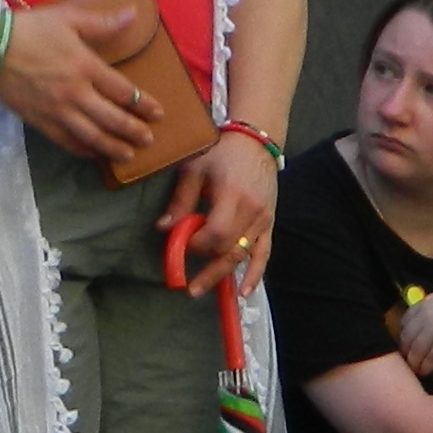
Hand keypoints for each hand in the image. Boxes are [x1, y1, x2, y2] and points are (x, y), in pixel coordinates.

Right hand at [0, 0, 162, 166]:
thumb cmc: (29, 29)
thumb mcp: (68, 19)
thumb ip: (102, 22)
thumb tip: (133, 14)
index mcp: (86, 67)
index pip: (125, 92)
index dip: (145, 105)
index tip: (158, 113)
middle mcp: (76, 93)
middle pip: (114, 119)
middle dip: (135, 131)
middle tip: (149, 139)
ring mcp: (57, 110)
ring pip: (93, 136)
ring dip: (114, 147)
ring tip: (128, 154)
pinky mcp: (39, 120)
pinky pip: (66, 141)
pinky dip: (83, 150)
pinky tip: (93, 153)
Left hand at [162, 129, 278, 294]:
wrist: (255, 142)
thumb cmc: (221, 152)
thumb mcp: (194, 170)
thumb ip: (180, 201)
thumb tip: (163, 228)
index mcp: (233, 196)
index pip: (216, 233)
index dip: (195, 244)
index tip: (178, 244)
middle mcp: (253, 212)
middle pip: (230, 249)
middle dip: (207, 268)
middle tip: (188, 287)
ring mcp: (265, 219)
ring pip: (244, 254)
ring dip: (224, 274)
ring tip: (204, 290)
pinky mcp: (270, 223)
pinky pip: (264, 253)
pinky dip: (255, 273)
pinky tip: (245, 291)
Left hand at [396, 277, 432, 377]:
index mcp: (426, 303)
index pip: (405, 320)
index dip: (404, 333)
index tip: (406, 341)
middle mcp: (425, 316)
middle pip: (406, 336)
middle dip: (405, 349)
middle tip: (406, 359)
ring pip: (415, 349)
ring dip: (413, 361)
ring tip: (414, 369)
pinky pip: (429, 358)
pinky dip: (425, 366)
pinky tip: (425, 371)